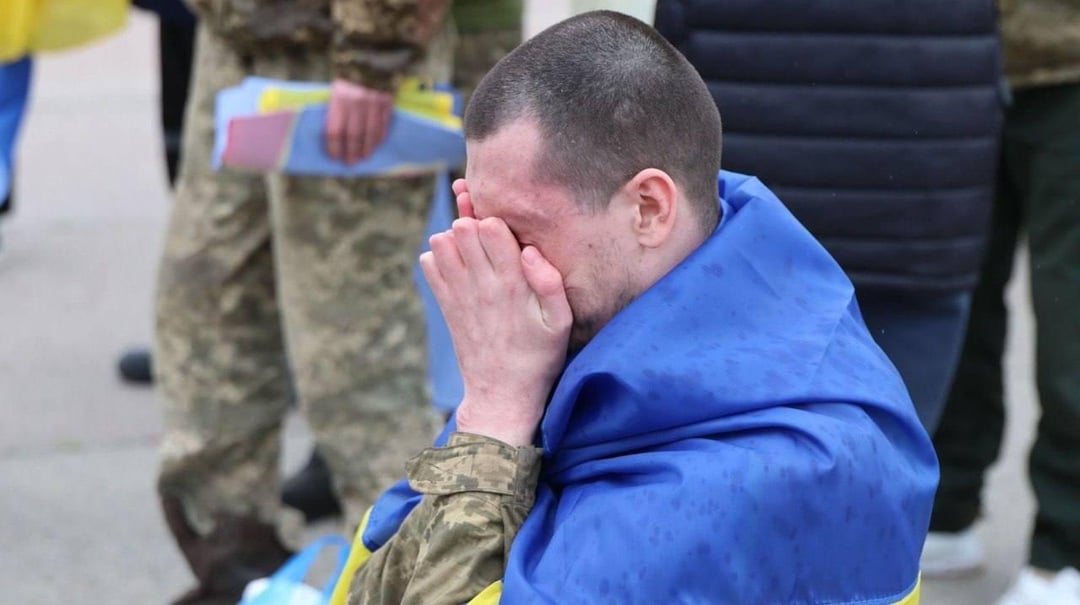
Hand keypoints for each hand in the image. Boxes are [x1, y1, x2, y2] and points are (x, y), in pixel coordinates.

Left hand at [324, 79, 392, 163]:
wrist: (370, 54)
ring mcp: (373, 103)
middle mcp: (356, 103)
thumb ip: (337, 108)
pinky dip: (379, 136)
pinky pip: (383, 124)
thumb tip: (336, 133)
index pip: (335, 131)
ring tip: (364, 156)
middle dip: (352, 152)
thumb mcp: (337, 88)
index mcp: (339, 99)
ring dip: (367, 148)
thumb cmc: (348, 73)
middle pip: (354, 136)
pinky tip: (376, 143)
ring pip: (370, 133)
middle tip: (351, 163)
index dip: (334, 147)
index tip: (334, 156)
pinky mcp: (387, 101)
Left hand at [420, 183, 571, 446]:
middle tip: (487, 231)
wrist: (503, 394)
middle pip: (462, 228)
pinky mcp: (446, 306)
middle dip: (473, 221)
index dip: (496, 219)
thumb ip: (550, 283)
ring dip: (455, 238)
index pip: (490, 228)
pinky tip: (458, 265)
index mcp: (511, 284)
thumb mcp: (560, 324)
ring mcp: (459, 295)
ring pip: (442, 242)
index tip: (506, 227)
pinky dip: (438, 258)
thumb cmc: (539, 356)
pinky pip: (429, 265)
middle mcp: (481, 285)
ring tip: (473, 248)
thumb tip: (530, 250)